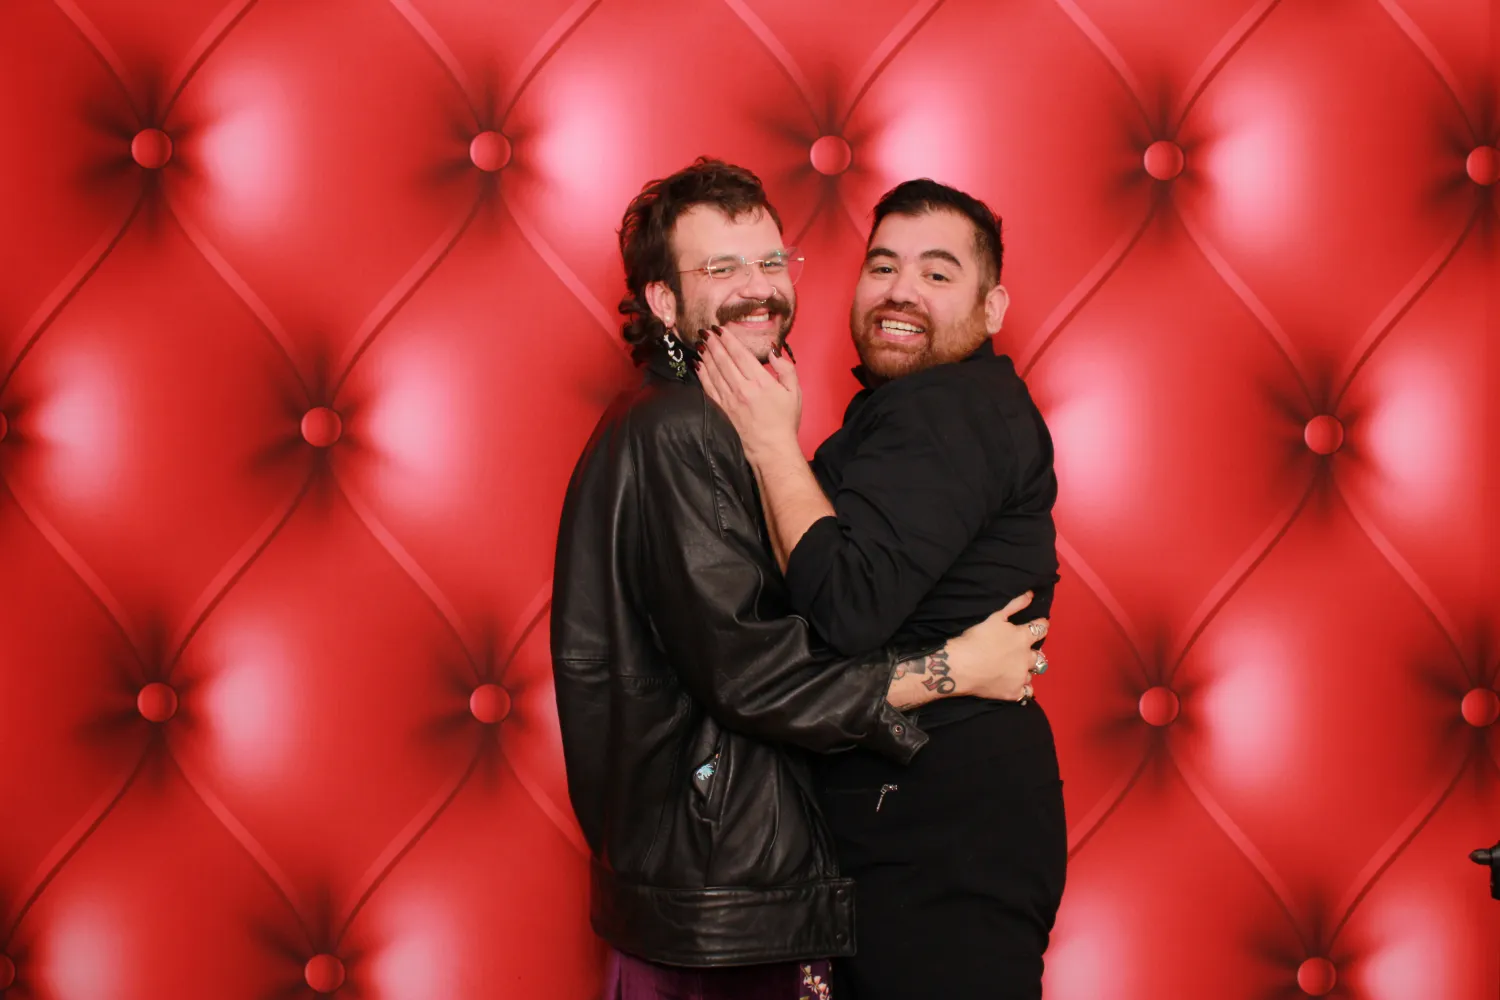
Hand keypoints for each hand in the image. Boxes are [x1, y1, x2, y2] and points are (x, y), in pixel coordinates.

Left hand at [696, 326, 800, 461]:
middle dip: (714, 343)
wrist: (771, 449)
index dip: (729, 339)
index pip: (740, 354)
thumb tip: (773, 350)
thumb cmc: (785, 420)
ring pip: (713, 372)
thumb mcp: (794, 392)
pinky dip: (702, 375)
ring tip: (701, 343)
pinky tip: (698, 365)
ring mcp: (729, 399)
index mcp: (760, 381)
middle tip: (706, 330)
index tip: (721, 328)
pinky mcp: (722, 410)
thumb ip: (786, 368)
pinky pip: (708, 388)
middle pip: (723, 360)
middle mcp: (742, 388)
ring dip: (706, 356)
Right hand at [945, 592, 1049, 701]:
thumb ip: (1015, 605)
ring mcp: (1021, 677)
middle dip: (1033, 653)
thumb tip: (1031, 595)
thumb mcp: (995, 617)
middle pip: (1039, 655)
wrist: (961, 666)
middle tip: (1022, 653)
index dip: (1041, 626)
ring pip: (1032, 674)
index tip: (1040, 626)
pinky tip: (1014, 685)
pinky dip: (1022, 688)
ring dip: (1026, 670)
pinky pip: (1026, 692)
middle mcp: (1027, 658)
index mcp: (1023, 637)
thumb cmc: (976, 638)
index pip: (1041, 629)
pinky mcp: (1014, 692)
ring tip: (1015, 670)